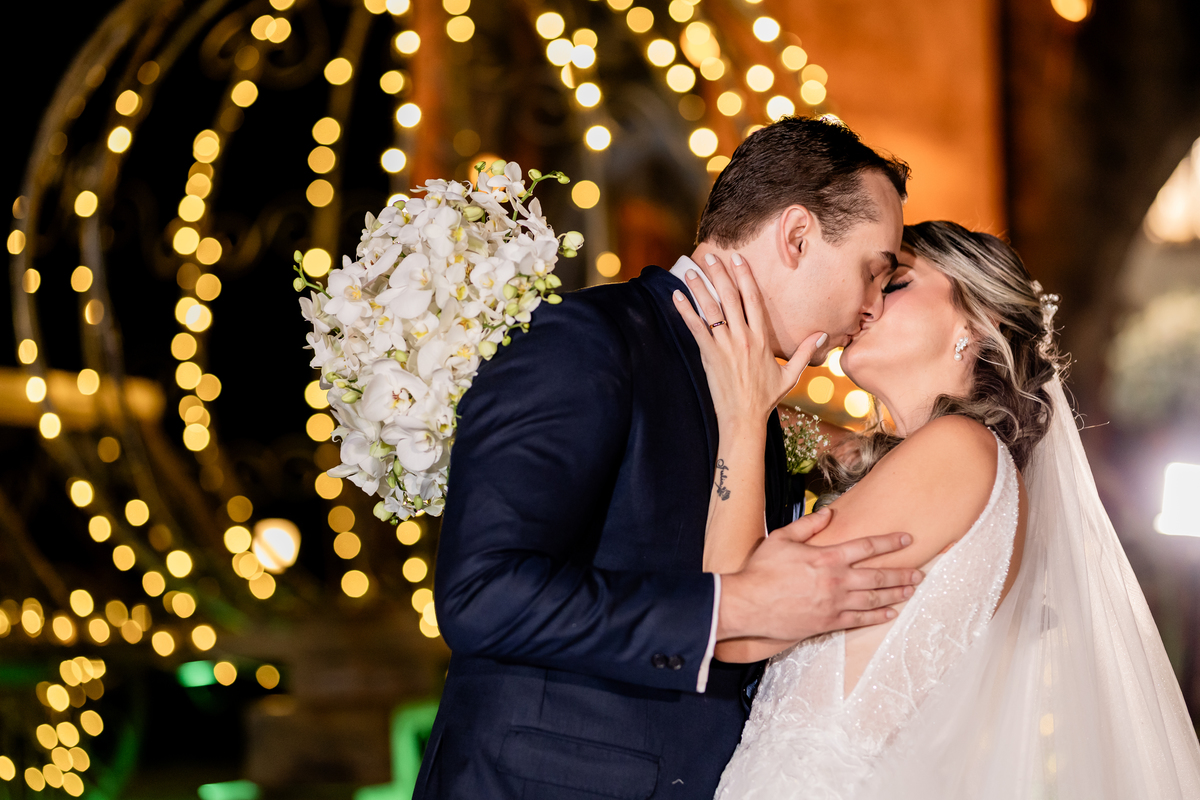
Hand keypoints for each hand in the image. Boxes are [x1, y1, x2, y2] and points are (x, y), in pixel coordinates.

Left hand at [673, 253, 825, 430]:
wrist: (744, 418)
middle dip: (720, 275)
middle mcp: (744, 338)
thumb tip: (823, 335)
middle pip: (730, 298)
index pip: (753, 300)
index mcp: (762, 339)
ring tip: (691, 270)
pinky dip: (685, 312)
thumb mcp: (790, 375)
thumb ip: (805, 352)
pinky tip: (676, 297)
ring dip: (700, 288)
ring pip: (712, 310)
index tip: (738, 260)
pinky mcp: (709, 356)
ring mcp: (725, 347)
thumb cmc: (766, 397)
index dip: (745, 277)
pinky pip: (696, 329)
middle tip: (710, 256)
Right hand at [717, 507, 921, 641]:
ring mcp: (834, 603)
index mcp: (827, 557)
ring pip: (873, 598)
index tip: (906, 539)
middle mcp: (836, 580)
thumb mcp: (781, 539)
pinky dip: (877, 616)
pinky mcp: (827, 622)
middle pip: (878, 575)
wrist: (748, 604)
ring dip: (896, 594)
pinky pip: (859, 619)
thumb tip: (828, 513)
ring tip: (912, 590)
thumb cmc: (760, 571)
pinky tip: (890, 613)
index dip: (889, 542)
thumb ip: (807, 525)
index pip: (867, 546)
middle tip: (919, 572)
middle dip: (902, 572)